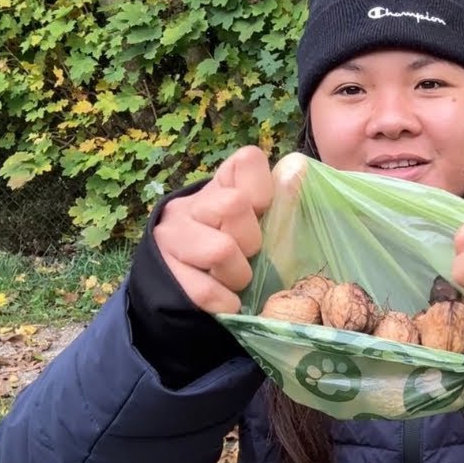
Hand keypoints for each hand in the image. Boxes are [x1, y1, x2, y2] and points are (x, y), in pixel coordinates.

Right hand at [153, 146, 274, 314]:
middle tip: (248, 255)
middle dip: (251, 240)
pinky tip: (227, 300)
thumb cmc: (229, 249)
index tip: (261, 214)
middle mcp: (190, 205)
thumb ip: (277, 200)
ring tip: (237, 280)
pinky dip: (226, 301)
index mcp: (220, 186)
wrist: (175, 286)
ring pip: (220, 250)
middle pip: (233, 205)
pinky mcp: (163, 273)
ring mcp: (171, 237)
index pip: (247, 161)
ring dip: (238, 274)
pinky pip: (205, 291)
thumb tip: (299, 167)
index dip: (263, 191)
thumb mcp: (254, 223)